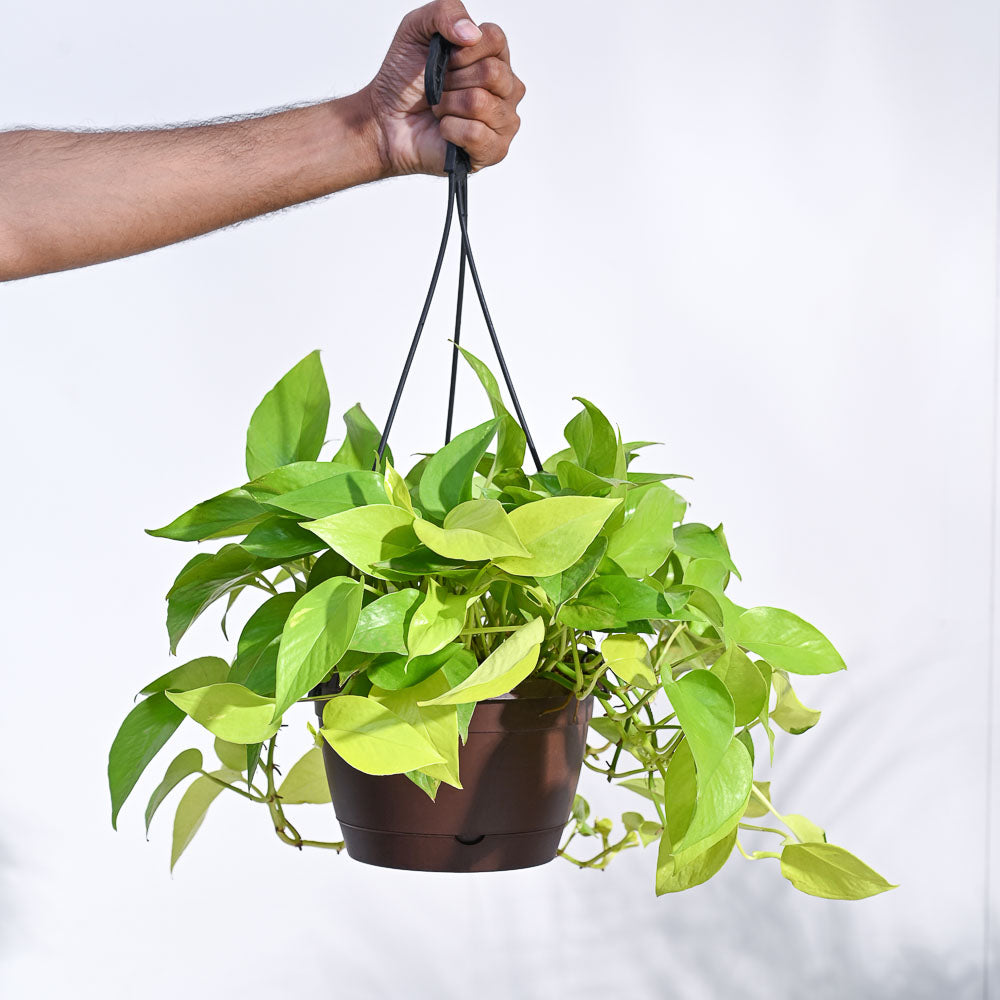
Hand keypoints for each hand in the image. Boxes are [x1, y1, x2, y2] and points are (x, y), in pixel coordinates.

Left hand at [364, 1, 524, 175]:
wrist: (386, 119)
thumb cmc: (405, 78)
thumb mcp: (416, 28)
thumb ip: (445, 11)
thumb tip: (471, 34)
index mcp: (495, 57)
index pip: (495, 39)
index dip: (462, 50)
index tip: (444, 59)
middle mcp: (506, 89)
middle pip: (492, 73)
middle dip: (452, 80)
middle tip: (440, 89)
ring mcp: (503, 121)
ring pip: (481, 104)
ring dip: (448, 106)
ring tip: (440, 110)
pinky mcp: (493, 151)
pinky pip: (477, 134)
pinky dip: (450, 130)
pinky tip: (444, 131)